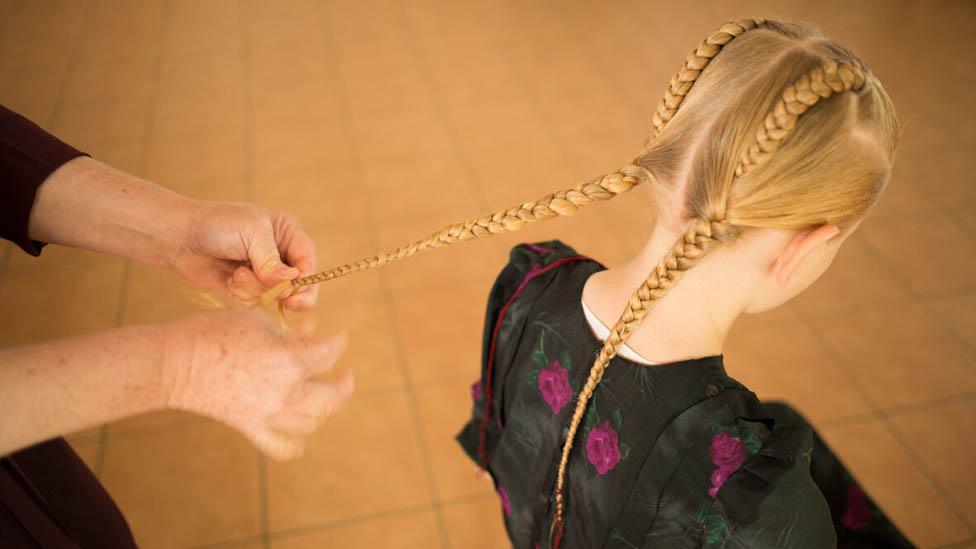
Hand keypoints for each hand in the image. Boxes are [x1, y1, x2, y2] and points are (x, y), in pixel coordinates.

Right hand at [161, 308, 352, 459]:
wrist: (175, 363)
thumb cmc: (213, 331)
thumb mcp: (256, 320)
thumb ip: (287, 331)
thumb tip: (308, 333)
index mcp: (290, 359)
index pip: (330, 352)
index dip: (339, 342)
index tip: (339, 337)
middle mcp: (286, 391)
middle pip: (331, 396)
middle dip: (343, 384)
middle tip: (344, 375)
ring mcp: (269, 414)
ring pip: (312, 422)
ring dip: (323, 409)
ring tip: (322, 397)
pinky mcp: (251, 427)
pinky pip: (281, 446)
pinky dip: (295, 445)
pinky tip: (301, 439)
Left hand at [170, 201, 318, 309]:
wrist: (179, 237)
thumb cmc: (218, 225)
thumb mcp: (251, 233)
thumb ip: (271, 260)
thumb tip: (290, 283)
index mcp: (288, 233)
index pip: (308, 262)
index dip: (306, 281)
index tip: (294, 295)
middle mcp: (280, 253)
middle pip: (301, 284)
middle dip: (288, 292)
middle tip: (284, 301)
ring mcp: (265, 272)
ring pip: (276, 295)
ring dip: (256, 289)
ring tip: (236, 274)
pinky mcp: (248, 287)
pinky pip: (257, 301)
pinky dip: (243, 294)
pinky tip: (229, 280)